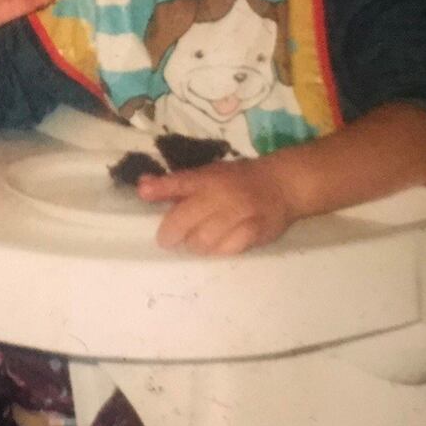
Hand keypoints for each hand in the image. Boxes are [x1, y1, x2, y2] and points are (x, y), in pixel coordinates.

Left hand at [138, 158, 295, 255]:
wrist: (282, 185)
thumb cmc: (239, 180)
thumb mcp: (209, 174)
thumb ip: (177, 185)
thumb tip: (143, 189)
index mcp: (208, 178)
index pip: (180, 182)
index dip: (159, 188)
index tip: (143, 194)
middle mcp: (222, 194)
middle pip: (184, 220)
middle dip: (170, 233)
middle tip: (168, 238)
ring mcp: (240, 213)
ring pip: (202, 241)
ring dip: (193, 245)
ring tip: (194, 242)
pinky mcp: (255, 232)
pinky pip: (227, 250)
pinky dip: (217, 251)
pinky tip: (216, 246)